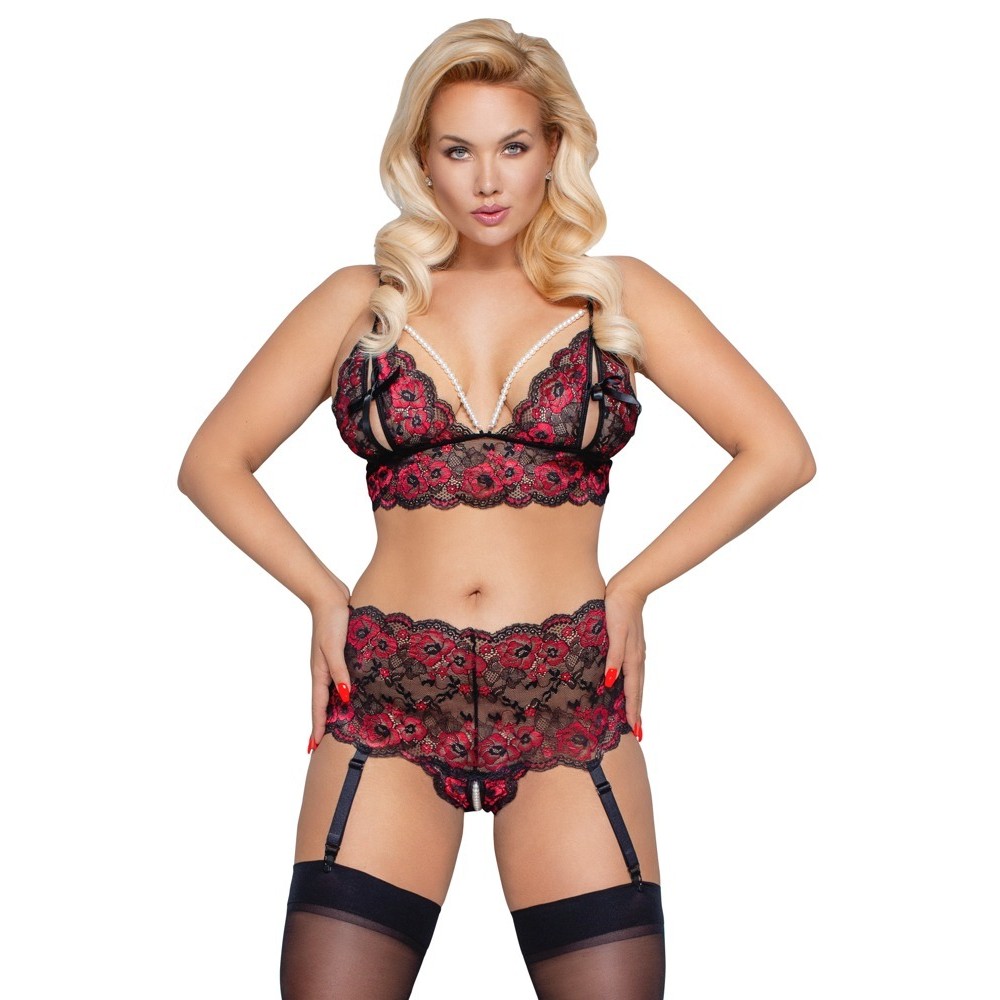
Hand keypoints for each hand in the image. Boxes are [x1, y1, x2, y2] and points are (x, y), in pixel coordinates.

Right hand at [309, 597, 351, 747]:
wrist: (329, 596)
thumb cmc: (332, 620)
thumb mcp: (334, 648)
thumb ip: (339, 672)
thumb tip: (345, 697)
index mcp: (319, 672)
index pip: (319, 706)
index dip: (318, 726)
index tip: (315, 747)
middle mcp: (323, 670)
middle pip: (323, 703)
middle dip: (322, 723)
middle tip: (321, 745)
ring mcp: (330, 662)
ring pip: (331, 692)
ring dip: (332, 709)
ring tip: (336, 726)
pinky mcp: (339, 653)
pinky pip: (339, 678)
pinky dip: (341, 691)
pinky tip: (349, 693)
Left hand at [603, 580, 647, 736]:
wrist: (628, 590)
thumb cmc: (618, 610)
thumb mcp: (614, 633)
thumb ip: (613, 657)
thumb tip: (609, 681)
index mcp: (632, 659)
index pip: (632, 692)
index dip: (632, 711)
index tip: (635, 731)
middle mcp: (636, 659)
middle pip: (637, 691)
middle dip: (637, 711)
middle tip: (639, 732)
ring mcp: (635, 653)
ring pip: (636, 683)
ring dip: (635, 700)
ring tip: (634, 716)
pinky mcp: (631, 646)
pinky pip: (632, 672)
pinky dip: (631, 685)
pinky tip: (626, 686)